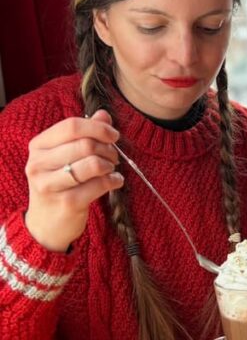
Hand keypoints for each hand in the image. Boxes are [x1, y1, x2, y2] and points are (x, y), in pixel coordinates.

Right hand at [24, 110, 123, 251]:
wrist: (46, 225)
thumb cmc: (59, 185)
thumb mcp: (66, 156)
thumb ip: (84, 133)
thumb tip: (104, 114)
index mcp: (38, 146)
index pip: (72, 126)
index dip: (98, 127)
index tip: (113, 135)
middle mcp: (39, 164)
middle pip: (85, 144)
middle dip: (107, 148)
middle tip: (114, 156)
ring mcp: (50, 185)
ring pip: (93, 164)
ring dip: (110, 165)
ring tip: (112, 169)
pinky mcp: (67, 203)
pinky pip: (99, 185)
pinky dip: (113, 181)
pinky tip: (115, 181)